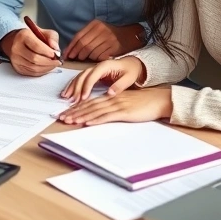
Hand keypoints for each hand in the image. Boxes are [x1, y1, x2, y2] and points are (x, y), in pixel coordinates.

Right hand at [0, 27, 61, 76]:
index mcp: (23, 36)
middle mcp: (17, 48)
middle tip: (57, 61)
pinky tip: (47, 67)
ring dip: (47, 68)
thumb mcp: (44, 32)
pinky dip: (42, 71)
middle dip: (49, 62)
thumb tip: (55, 48)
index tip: (56, 54)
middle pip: (35, 59)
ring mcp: (16, 59)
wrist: (17, 41)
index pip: (36, 46)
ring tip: (53, 64)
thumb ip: (52, 38)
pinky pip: (32, 73)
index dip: (48, 52)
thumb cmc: (32, 36)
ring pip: (34, 68)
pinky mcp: (17, 68)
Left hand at [58, 87, 172, 125]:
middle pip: (88, 106)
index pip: (89, 102)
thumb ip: (113, 107)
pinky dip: (96, 119)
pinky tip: (88, 123)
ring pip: (95, 111)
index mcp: (110, 97)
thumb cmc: (144, 103)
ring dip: (81, 116)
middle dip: (73, 112)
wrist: (159, 100)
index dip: (76, 108)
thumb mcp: (126, 103)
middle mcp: (111, 99)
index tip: (65, 114)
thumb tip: (102, 113)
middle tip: (61, 118)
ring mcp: (117, 105)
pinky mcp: (124, 112)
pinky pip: (107, 116)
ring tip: (69, 121)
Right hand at [60, 56, 146, 103]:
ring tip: (65, 97)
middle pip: (83, 76)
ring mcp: (93, 69)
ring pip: (79, 77)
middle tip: (72, 100)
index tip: (83, 98)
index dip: (86, 87)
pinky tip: (68, 93)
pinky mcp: (92, 73)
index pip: (92, 76)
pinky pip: (80, 79)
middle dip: (76, 88)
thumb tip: (110, 93)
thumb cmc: (131, 71)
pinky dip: (73, 86)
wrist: (132, 64)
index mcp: (105, 66)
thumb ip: (120, 85)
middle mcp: (96, 66)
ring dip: (72, 87)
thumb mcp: (129, 78)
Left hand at [64, 21, 144, 60]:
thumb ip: (86, 36)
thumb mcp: (98, 30)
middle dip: (76, 53)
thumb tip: (70, 50)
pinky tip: (94, 59)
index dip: (71, 47)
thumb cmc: (110, 34)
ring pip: (91, 52)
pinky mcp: (114, 47)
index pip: (78, 36)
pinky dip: (95, 59)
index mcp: (95, 24)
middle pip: (83, 44)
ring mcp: (108, 39)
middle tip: (73, 58)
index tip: (66, 55)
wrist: (129, 35)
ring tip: (84, 59)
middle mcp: (101, 30)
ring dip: (86, 57)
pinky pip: (99, 56)